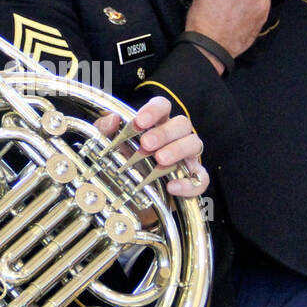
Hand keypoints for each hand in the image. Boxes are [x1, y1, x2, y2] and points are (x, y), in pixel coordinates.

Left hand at [94, 96, 208, 197]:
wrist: (126, 200)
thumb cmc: (121, 167)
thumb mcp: (107, 148)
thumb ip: (105, 131)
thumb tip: (112, 119)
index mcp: (156, 124)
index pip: (163, 106)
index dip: (154, 110)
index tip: (140, 121)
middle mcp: (174, 138)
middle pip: (182, 123)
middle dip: (164, 132)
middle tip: (146, 143)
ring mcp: (186, 158)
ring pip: (194, 144)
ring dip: (178, 150)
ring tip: (159, 159)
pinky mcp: (191, 181)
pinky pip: (200, 179)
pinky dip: (189, 183)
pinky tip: (171, 186)